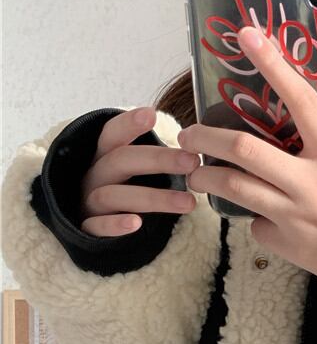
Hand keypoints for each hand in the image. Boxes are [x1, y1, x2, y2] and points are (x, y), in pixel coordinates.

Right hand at [80, 107, 199, 236]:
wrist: (96, 226)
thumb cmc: (125, 191)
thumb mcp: (135, 170)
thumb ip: (158, 157)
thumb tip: (202, 143)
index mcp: (105, 156)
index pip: (112, 134)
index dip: (128, 124)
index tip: (151, 114)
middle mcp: (94, 175)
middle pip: (120, 161)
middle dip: (157, 160)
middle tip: (193, 162)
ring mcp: (89, 202)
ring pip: (114, 195)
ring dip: (153, 197)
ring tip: (189, 203)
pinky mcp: (88, 230)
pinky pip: (97, 227)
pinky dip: (115, 225)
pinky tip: (136, 224)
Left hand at [179, 25, 316, 292]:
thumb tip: (286, 133)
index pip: (302, 101)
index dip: (274, 66)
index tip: (248, 36)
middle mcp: (311, 183)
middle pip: (245, 149)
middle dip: (207, 138)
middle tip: (189, 134)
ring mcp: (295, 215)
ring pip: (235, 188)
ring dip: (206, 177)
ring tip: (196, 173)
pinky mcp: (285, 243)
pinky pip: (256, 224)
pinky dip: (254, 217)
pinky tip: (261, 218)